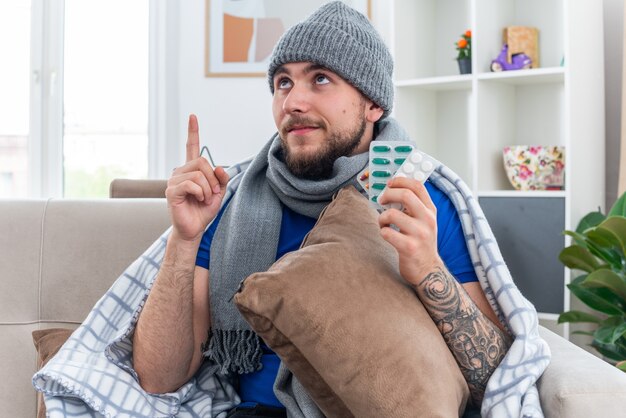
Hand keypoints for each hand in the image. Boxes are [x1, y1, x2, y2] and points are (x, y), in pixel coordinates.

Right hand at [165, 114, 228, 241]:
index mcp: (191, 170)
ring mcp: (174, 180)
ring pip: (199, 173)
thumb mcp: (218, 192)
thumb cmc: (203, 211)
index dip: (193, 131)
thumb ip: (221, 179)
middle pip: (202, 161)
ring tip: (205, 198)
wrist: (194, 229)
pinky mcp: (172, 191)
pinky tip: (199, 200)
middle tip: (213, 193)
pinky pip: (192, 183)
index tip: (193, 116)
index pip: (191, 147)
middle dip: (213, 178)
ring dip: (208, 188)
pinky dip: (201, 192)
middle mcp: (180, 172)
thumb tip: (219, 167)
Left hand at [377, 177, 442, 284]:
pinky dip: (382, 232)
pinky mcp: (409, 247)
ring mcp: (420, 234)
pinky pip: (387, 233)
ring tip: (384, 223)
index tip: (389, 184)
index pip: (417, 186)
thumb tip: (392, 189)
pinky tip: (387, 235)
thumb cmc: (421, 243)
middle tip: (381, 201)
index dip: (400, 180)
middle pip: (405, 195)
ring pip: (392, 214)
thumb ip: (413, 206)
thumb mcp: (424, 222)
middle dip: (387, 195)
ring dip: (382, 218)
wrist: (428, 270)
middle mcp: (427, 220)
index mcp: (430, 211)